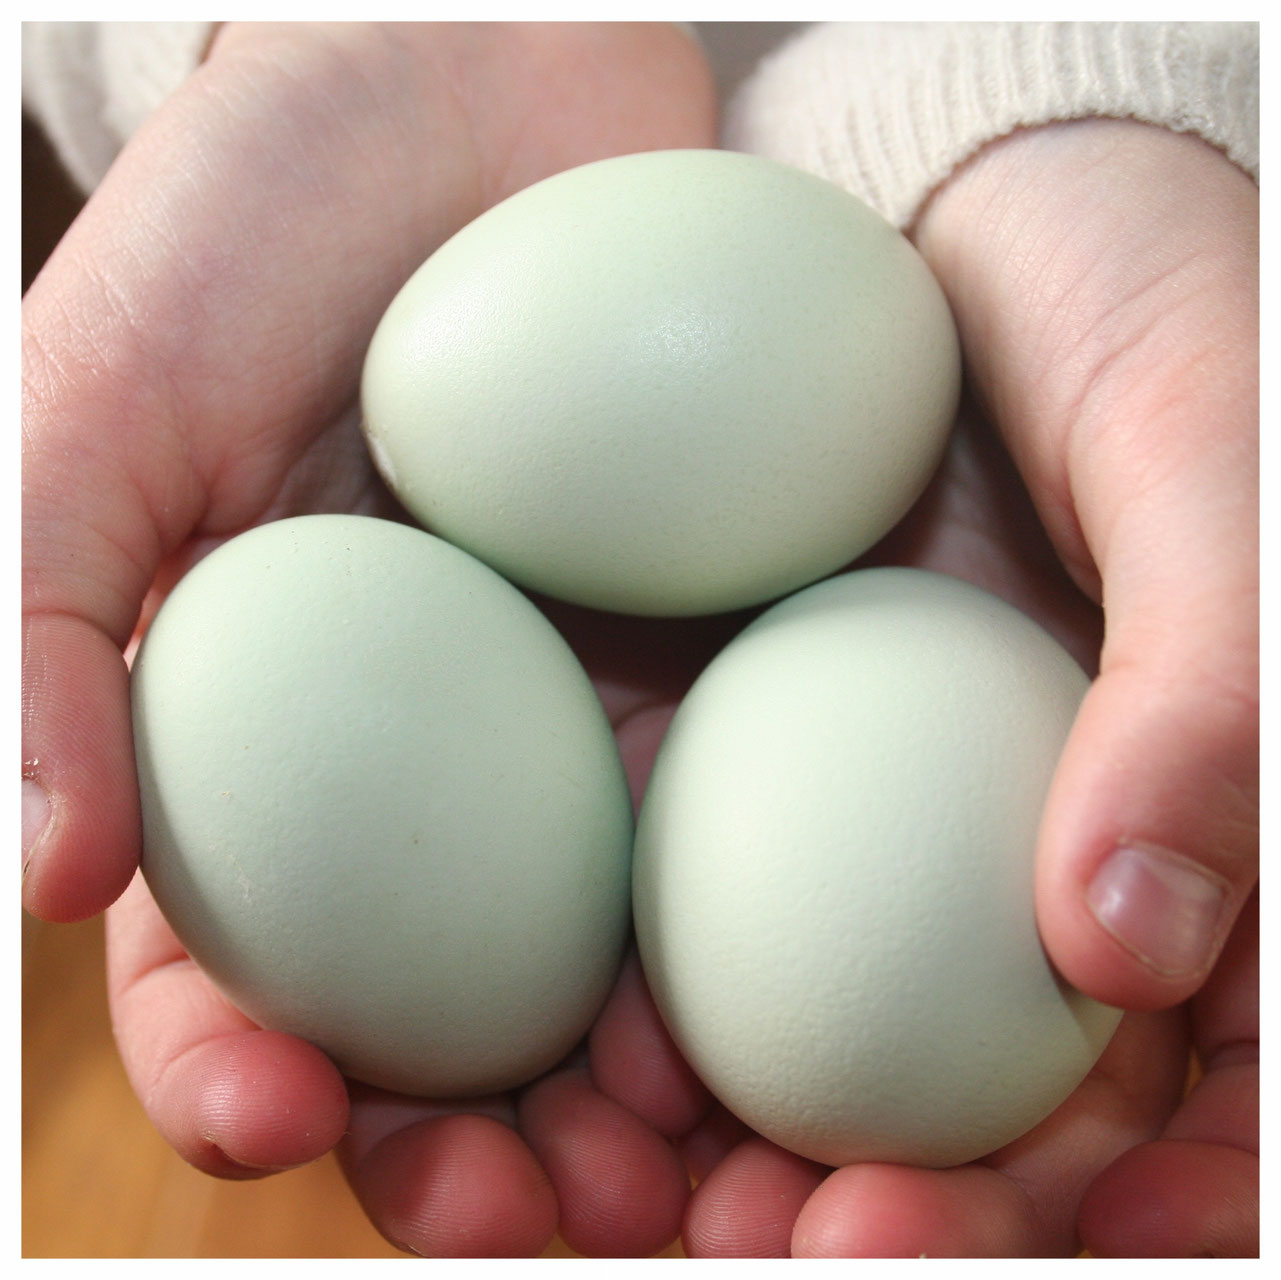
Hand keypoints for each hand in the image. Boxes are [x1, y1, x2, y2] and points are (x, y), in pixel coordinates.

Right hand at [22, 19, 717, 1256]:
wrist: (471, 80)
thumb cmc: (255, 225)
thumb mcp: (96, 403)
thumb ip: (44, 625)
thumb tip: (35, 873)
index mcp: (270, 746)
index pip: (235, 966)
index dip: (247, 1071)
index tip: (291, 1119)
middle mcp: (443, 765)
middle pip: (453, 1020)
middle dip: (489, 1149)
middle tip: (551, 1217)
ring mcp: (597, 721)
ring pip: (623, 965)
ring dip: (653, 1098)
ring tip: (694, 1174)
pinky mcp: (735, 654)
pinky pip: (772, 811)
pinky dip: (784, 924)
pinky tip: (815, 994)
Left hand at [638, 118, 1254, 1255]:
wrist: (963, 214)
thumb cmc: (1144, 307)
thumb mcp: (1223, 462)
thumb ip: (1214, 697)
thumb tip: (1128, 948)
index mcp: (1171, 834)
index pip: (1190, 1092)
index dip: (1136, 1202)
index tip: (1033, 1237)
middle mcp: (1000, 861)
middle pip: (971, 1115)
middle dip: (885, 1219)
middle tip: (768, 1248)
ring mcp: (846, 824)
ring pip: (802, 1054)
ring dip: (719, 1163)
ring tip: (637, 1203)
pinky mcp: (710, 760)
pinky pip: (667, 916)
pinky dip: (622, 1014)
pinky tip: (573, 1058)